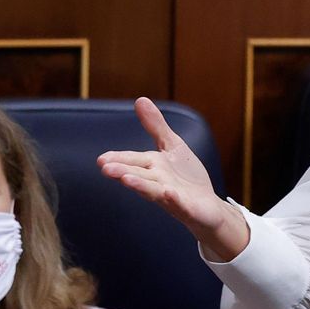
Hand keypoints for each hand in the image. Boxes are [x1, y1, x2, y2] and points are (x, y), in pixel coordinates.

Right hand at [98, 97, 249, 259]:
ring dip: (141, 186)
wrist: (208, 206)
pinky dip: (174, 199)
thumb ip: (156, 126)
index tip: (101, 159)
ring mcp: (172, 198)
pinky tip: (170, 193)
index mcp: (153, 167)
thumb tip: (140, 100)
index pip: (133, 161)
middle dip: (122, 171)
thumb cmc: (186, 177)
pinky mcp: (189, 208)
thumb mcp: (172, 146)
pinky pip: (181, 204)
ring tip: (127, 180)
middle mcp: (158, 183)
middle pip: (139, 176)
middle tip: (105, 168)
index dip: (118, 159)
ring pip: (154, 191)